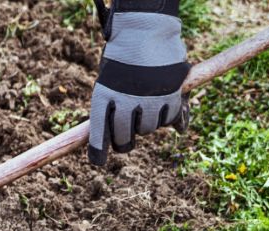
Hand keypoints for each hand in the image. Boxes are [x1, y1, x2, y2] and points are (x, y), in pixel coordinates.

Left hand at [87, 0, 190, 165]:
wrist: (145, 29)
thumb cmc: (122, 57)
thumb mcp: (109, 80)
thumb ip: (114, 108)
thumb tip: (126, 137)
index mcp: (104, 97)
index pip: (99, 133)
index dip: (98, 151)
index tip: (98, 163)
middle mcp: (125, 102)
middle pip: (124, 138)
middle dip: (124, 141)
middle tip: (126, 137)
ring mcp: (149, 101)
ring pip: (148, 130)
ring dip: (147, 124)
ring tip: (145, 103)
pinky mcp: (171, 97)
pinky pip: (169, 120)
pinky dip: (168, 115)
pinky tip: (163, 101)